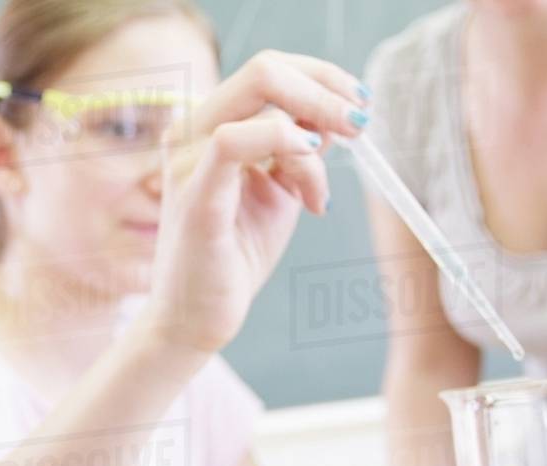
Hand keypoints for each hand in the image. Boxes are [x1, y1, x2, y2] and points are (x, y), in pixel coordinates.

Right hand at [142, 51, 370, 353]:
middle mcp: (191, 132)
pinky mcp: (193, 196)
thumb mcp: (279, 191)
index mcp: (209, 127)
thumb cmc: (234, 256)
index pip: (269, 72)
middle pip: (264, 68)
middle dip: (325, 88)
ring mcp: (187, 161)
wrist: (197, 316)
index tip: (360, 102)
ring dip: (313, 129)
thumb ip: (298, 151)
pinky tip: (307, 173)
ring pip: (259, 95)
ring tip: (316, 194)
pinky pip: (233, 141)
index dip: (322, 77)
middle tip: (359, 122)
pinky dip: (281, 141)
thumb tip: (336, 116)